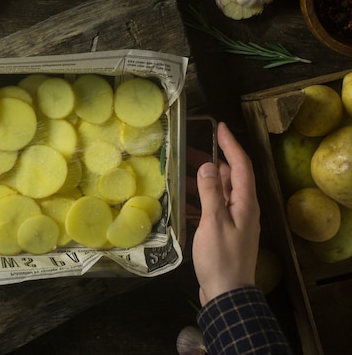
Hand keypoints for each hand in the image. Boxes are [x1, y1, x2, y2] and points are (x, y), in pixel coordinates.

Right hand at [192, 122, 259, 306]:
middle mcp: (242, 208)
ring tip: (178, 174)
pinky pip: (212, 208)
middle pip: (228, 177)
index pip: (241, 166)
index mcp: (245, 203)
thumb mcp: (214, 222)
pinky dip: (198, 201)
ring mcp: (234, 221)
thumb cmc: (221, 257)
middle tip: (185, 152)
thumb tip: (208, 166)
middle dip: (210, 162)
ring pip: (218, 192)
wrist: (227, 293)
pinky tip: (181, 201)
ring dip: (202, 181)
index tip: (219, 128)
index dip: (231, 145)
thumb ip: (211, 193)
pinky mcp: (224, 232)